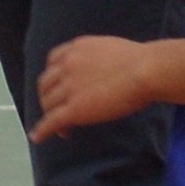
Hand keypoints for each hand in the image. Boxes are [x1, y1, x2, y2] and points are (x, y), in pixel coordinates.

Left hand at [32, 35, 155, 139]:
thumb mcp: (110, 48)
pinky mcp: (74, 109)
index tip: (58, 87)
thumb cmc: (140, 60)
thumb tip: (100, 69)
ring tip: (62, 127)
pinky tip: (39, 137)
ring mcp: (69, 87)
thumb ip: (96, 57)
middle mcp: (68, 65)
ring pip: (47, 104)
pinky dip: (42, 130)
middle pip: (46, 84)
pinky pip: (51, 121)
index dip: (53, 76)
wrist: (146, 70)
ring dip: (50, 115)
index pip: (53, 61)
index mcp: (77, 48)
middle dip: (49, 97)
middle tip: (59, 109)